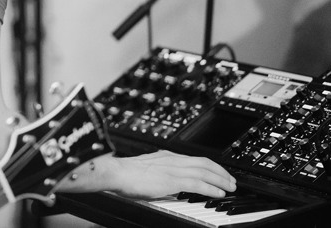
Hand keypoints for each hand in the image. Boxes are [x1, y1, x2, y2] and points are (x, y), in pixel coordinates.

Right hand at [110, 150, 236, 198]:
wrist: (118, 172)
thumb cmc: (127, 173)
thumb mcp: (148, 169)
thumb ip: (160, 173)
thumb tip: (167, 183)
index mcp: (167, 156)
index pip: (194, 159)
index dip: (210, 166)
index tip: (219, 173)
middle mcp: (172, 159)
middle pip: (204, 162)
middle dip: (220, 171)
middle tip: (231, 180)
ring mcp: (173, 169)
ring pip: (204, 171)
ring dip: (220, 179)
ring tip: (230, 187)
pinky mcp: (172, 180)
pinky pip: (197, 183)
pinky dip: (211, 187)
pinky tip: (219, 193)